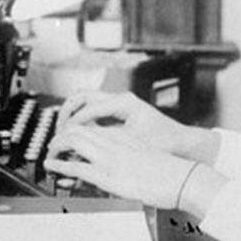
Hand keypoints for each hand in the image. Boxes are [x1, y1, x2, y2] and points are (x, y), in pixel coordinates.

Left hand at [44, 126, 199, 209]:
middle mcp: (115, 142)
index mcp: (124, 136)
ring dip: (57, 146)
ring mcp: (110, 158)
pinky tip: (52, 166)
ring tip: (50, 153)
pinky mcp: (108, 175)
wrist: (184, 178)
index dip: (75, 129)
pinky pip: (76, 167)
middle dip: (61, 135)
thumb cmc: (170, 171)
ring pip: (73, 141)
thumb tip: (121, 163)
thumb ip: (130, 155)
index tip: (67, 137)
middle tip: (54, 144)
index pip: (92, 125)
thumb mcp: (146, 156)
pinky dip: (59, 165)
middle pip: (78, 128)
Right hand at [58, 91, 210, 159]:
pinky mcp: (120, 112)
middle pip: (83, 97)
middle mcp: (121, 99)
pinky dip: (83, 118)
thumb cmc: (164, 142)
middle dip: (67, 112)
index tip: (61, 136)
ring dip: (73, 113)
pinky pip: (94, 110)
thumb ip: (106, 141)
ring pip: (87, 101)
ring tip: (64, 131)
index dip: (72, 123)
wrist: (182, 142)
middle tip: (57, 129)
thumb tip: (81, 143)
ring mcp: (120, 104)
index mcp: (123, 103)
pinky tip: (79, 134)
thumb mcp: (133, 144)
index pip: (88, 108)